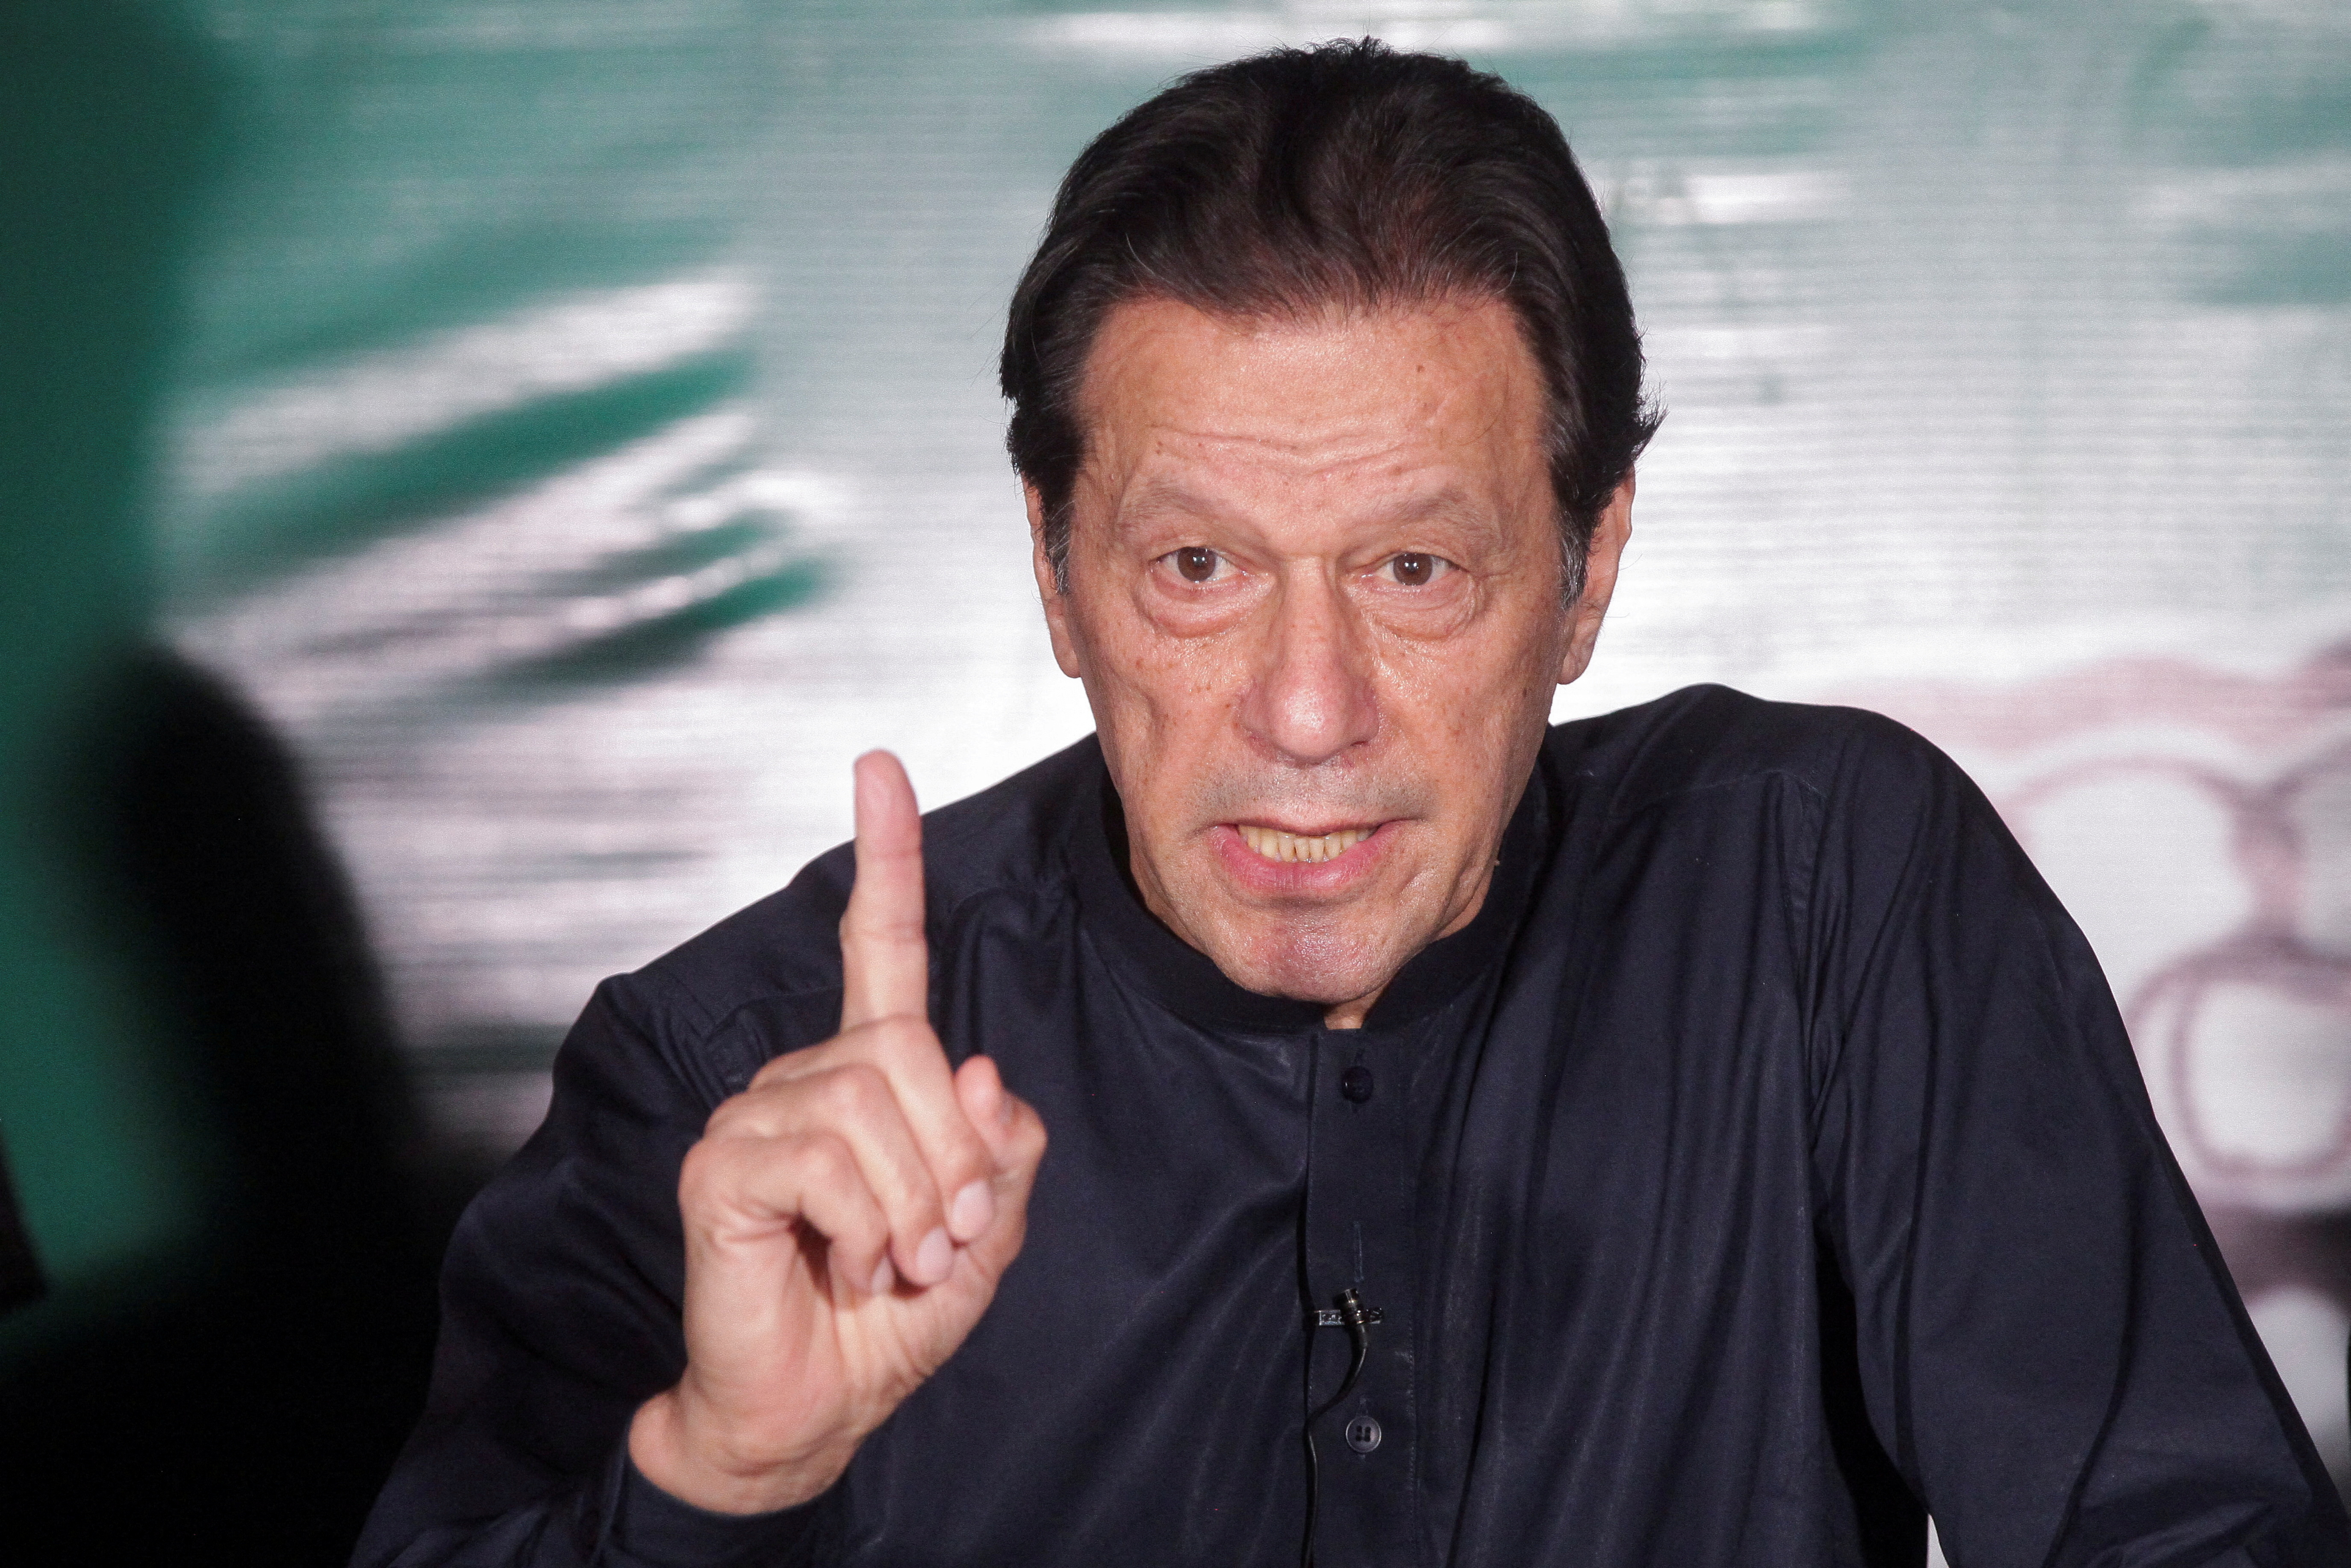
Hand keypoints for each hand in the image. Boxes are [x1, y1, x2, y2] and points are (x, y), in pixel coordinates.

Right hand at [629, 751, 1048, 1513]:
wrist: (811, 1406)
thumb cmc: (888, 1316)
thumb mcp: (982, 1236)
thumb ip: (1000, 1156)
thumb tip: (984, 1074)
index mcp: (870, 1074)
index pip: (877, 946)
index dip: (885, 858)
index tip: (878, 767)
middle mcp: (806, 1075)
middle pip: (910, 1050)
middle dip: (951, 1159)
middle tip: (938, 1242)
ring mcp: (757, 1113)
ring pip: (873, 1103)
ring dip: (913, 1203)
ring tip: (894, 1261)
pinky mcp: (723, 1163)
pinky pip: (826, 1159)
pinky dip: (866, 1224)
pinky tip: (851, 1262)